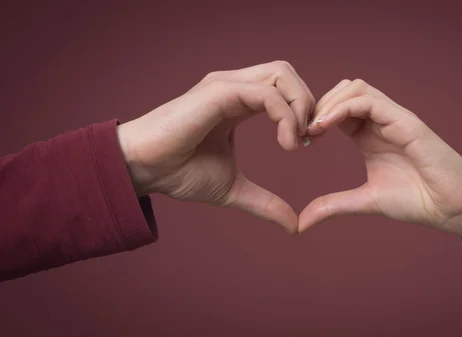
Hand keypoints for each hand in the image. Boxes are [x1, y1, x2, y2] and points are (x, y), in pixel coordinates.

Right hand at [117, 61, 314, 232]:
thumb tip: (294, 226)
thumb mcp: (233, 189)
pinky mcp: (218, 92)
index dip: (303, 112)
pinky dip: (285, 116)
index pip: (284, 89)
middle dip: (307, 102)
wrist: (144, 171)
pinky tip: (286, 144)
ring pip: (281, 74)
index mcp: (239, 102)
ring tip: (296, 141)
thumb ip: (265, 203)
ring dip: (300, 105)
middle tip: (308, 138)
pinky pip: (266, 93)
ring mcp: (226, 86)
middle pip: (287, 73)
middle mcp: (235, 87)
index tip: (306, 144)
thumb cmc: (179, 173)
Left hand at [300, 79, 461, 238]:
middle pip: (343, 91)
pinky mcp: (405, 121)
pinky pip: (369, 100)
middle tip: (303, 131)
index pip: (337, 109)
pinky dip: (343, 107)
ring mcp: (393, 118)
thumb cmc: (417, 201)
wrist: (452, 208)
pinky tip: (326, 126)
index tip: (299, 140)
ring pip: (354, 88)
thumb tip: (302, 222)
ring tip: (313, 128)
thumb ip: (333, 206)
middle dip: (318, 106)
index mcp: (369, 136)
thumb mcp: (364, 201)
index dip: (315, 118)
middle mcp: (380, 122)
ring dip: (329, 103)